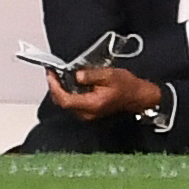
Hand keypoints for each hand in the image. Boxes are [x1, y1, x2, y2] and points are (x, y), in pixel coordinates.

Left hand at [46, 67, 160, 121]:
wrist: (137, 96)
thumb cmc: (126, 86)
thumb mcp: (110, 75)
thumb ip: (91, 75)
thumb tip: (76, 75)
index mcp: (92, 104)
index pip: (65, 100)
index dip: (55, 87)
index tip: (50, 75)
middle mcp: (87, 113)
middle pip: (63, 103)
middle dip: (55, 88)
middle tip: (52, 73)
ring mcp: (87, 115)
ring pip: (67, 104)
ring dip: (61, 90)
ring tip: (60, 76)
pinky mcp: (89, 112)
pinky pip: (73, 104)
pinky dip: (69, 93)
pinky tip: (70, 83)